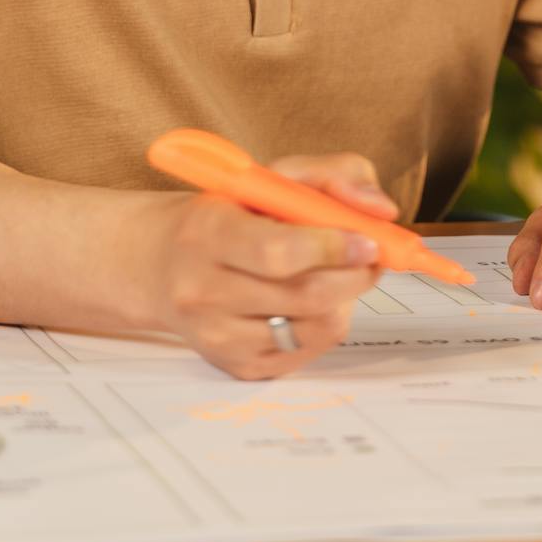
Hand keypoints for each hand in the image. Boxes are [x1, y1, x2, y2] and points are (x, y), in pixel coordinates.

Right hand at [145, 151, 398, 379]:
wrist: (161, 263)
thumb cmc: (229, 213)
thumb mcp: (271, 175)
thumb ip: (333, 175)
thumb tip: (380, 210)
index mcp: (207, 231)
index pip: (278, 251)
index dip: (332, 248)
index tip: (365, 238)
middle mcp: (203, 290)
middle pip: (305, 296)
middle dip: (354, 275)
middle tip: (370, 255)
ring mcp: (218, 336)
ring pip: (314, 329)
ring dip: (343, 300)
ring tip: (336, 275)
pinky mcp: (236, 366)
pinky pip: (307, 352)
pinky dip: (325, 325)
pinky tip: (312, 301)